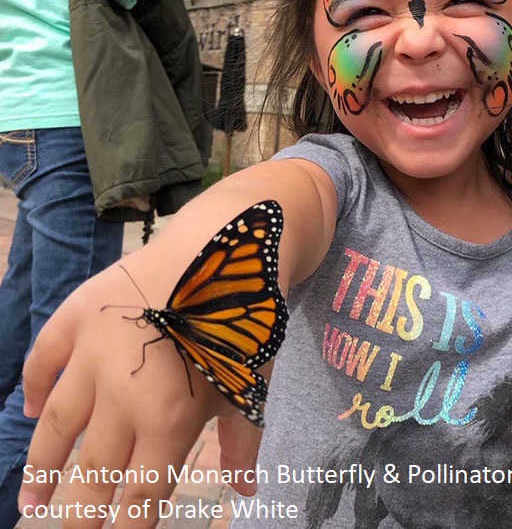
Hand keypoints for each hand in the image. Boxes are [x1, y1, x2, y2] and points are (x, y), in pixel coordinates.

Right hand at [19, 264, 260, 526]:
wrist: (223, 243)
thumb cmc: (245, 319)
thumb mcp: (250, 382)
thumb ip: (243, 440)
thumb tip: (245, 494)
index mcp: (169, 420)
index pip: (138, 495)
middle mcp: (122, 396)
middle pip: (92, 472)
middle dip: (76, 513)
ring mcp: (93, 354)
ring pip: (59, 426)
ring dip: (41, 467)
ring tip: (30, 502)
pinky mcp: (79, 314)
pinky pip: (44, 358)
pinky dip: (35, 385)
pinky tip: (33, 409)